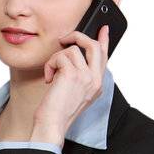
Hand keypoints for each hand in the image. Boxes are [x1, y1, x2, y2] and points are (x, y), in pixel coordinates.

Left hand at [29, 23, 109, 147]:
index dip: (104, 40)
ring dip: (56, 59)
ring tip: (52, 75)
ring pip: (72, 50)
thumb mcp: (74, 92)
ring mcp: (86, 76)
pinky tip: (49, 79)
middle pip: (93, 45)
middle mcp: (95, 80)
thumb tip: (73, 56)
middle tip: (64, 39)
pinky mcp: (72, 74)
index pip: (104, 57)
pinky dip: (50, 65)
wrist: (52, 124)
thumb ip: (79, 75)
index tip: (104, 29)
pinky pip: (60, 56)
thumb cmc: (58, 111)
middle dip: (77, 37)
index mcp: (97, 84)